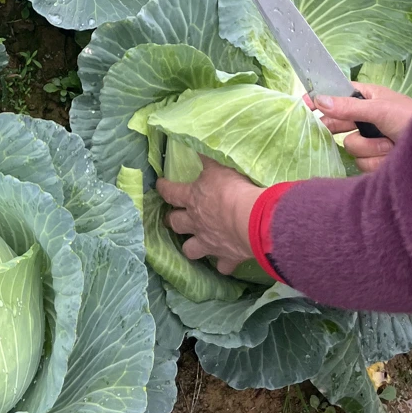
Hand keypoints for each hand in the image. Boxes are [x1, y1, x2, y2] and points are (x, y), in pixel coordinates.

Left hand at [155, 156, 262, 273]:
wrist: (252, 220)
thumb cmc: (234, 189)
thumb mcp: (220, 167)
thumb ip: (208, 160)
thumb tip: (197, 147)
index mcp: (193, 199)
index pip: (171, 192)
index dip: (163, 188)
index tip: (159, 185)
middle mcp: (196, 223)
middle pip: (176, 224)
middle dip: (172, 221)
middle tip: (173, 219)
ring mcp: (209, 242)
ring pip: (190, 249)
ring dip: (191, 247)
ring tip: (194, 244)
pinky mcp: (226, 256)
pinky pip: (221, 266)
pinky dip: (222, 264)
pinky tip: (224, 262)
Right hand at [304, 84, 411, 171]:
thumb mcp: (380, 109)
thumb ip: (349, 107)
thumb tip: (320, 99)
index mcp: (368, 98)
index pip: (337, 95)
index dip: (321, 98)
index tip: (304, 103)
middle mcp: (366, 118)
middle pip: (338, 122)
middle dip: (341, 127)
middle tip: (326, 128)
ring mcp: (370, 140)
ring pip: (350, 146)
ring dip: (370, 147)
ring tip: (389, 143)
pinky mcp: (375, 160)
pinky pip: (361, 162)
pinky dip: (376, 160)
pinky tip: (392, 156)